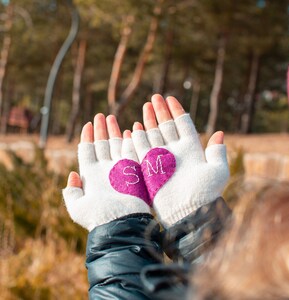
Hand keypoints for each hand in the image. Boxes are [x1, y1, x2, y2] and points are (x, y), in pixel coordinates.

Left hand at [63, 114, 150, 230]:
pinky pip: (130, 151)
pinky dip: (129, 140)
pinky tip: (128, 129)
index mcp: (91, 176)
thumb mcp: (77, 208)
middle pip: (101, 145)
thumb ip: (72, 192)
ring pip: (116, 145)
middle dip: (100, 130)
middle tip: (100, 116)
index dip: (86, 136)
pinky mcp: (134, 170)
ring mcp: (120, 169)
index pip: (87, 151)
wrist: (123, 224)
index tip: (88, 124)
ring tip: (111, 118)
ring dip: (113, 131)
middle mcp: (105, 170)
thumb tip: (72, 175)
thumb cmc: (99, 218)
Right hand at [131, 94, 228, 226]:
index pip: (183, 124)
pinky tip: (136, 127)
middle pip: (167, 126)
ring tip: (146, 106)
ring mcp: (162, 160)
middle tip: (155, 97)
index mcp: (191, 150)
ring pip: (154, 135)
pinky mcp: (150, 168)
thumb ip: (217, 152)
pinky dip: (139, 138)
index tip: (170, 98)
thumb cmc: (205, 194)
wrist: (187, 213)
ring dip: (150, 120)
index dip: (176, 110)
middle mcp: (176, 152)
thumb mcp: (217, 171)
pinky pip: (143, 150)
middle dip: (161, 111)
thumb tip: (220, 133)